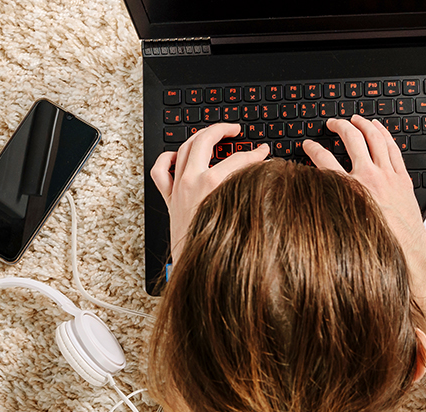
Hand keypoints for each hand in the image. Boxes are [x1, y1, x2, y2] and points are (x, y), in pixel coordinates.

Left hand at [151, 123, 270, 260]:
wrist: (196, 269)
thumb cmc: (218, 248)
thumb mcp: (242, 214)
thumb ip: (252, 190)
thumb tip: (264, 177)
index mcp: (213, 185)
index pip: (240, 158)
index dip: (256, 153)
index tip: (264, 152)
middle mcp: (192, 181)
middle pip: (206, 140)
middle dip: (223, 129)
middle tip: (235, 129)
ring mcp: (178, 187)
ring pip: (184, 148)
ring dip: (200, 136)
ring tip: (213, 134)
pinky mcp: (169, 198)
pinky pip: (161, 170)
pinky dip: (168, 158)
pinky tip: (177, 156)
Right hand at [301, 115, 421, 248]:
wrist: (406, 251)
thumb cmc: (377, 242)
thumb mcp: (343, 223)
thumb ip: (329, 203)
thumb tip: (316, 194)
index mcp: (350, 190)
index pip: (324, 159)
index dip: (312, 148)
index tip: (308, 144)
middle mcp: (370, 178)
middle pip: (351, 140)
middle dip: (339, 126)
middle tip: (332, 123)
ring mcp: (388, 176)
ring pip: (375, 138)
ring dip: (364, 124)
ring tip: (356, 118)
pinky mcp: (402, 178)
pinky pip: (393, 149)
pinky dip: (385, 134)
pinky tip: (379, 128)